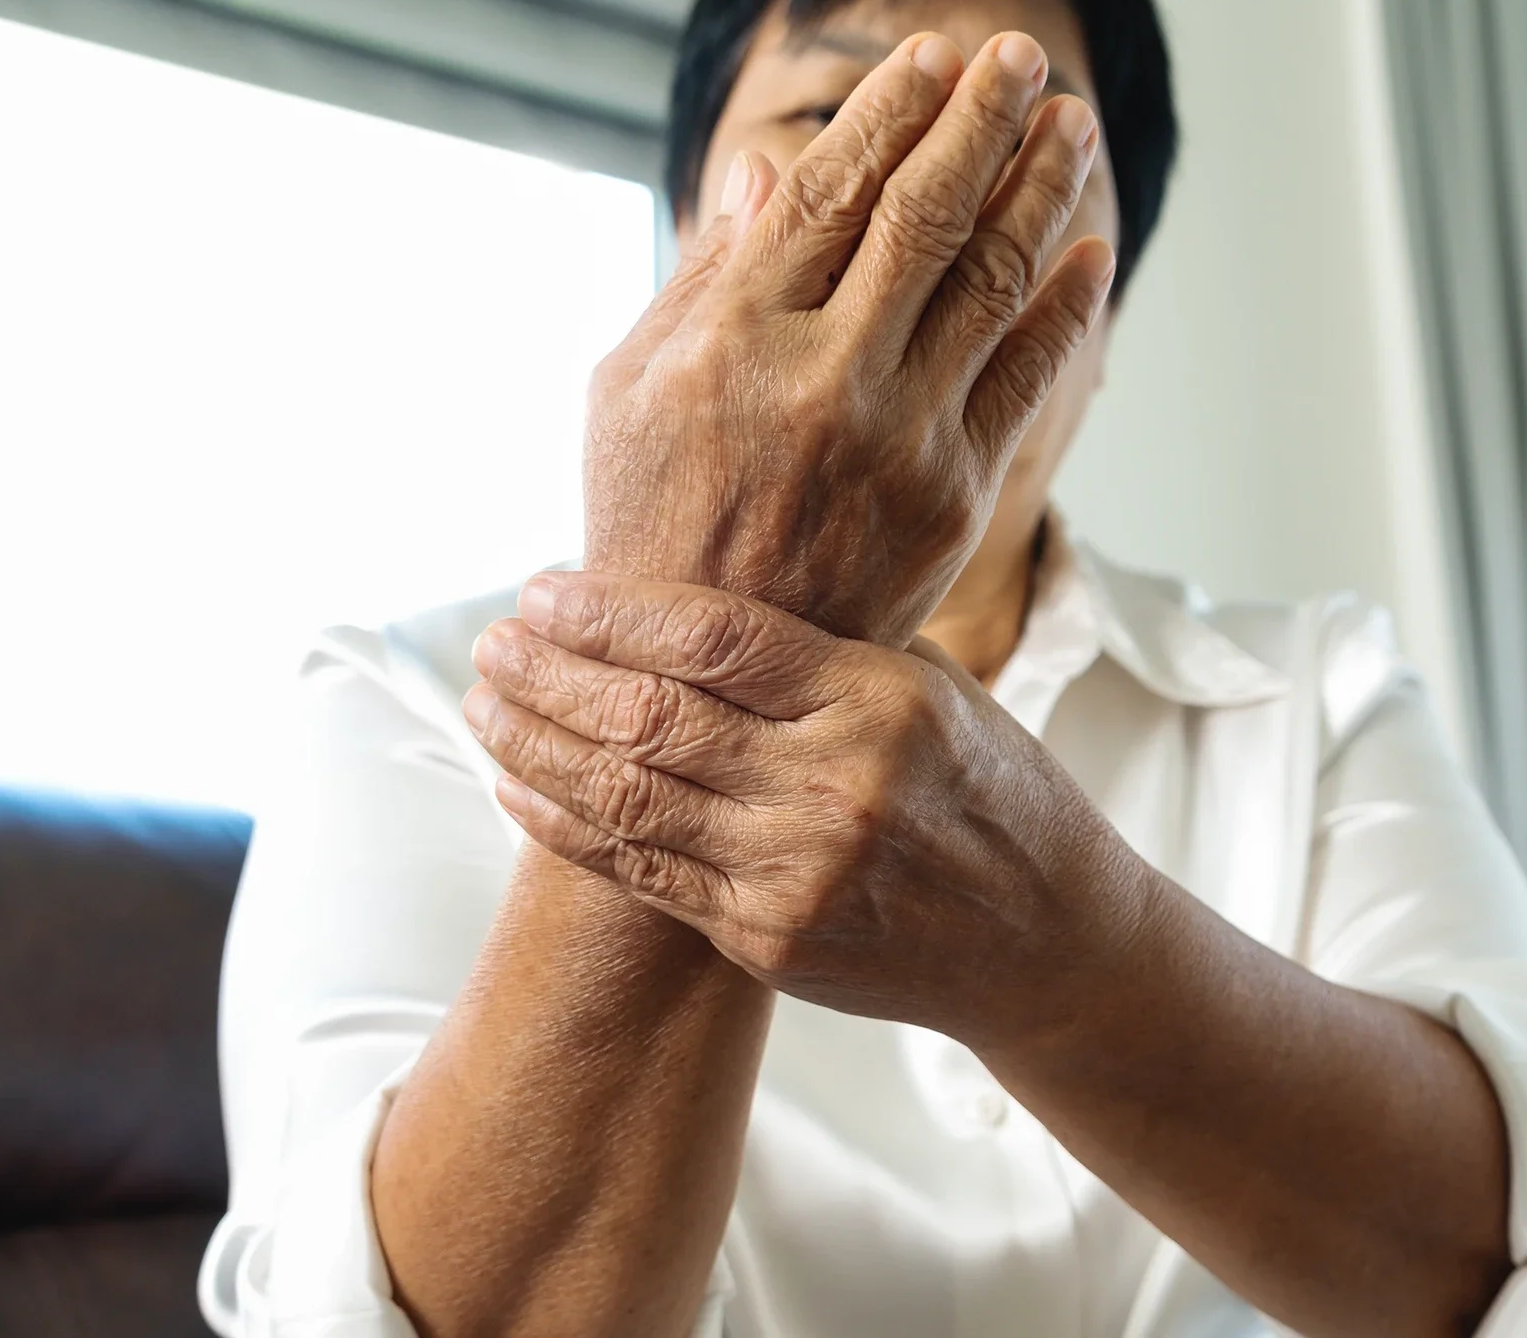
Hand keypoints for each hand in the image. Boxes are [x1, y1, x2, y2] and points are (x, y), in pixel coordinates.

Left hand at [461, 570, 1155, 1045]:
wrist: (1041, 940)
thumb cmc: (984, 788)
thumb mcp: (931, 686)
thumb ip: (821, 646)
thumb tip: (686, 587)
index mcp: (879, 701)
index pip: (713, 636)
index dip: (610, 610)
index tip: (543, 589)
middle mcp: (836, 787)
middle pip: (650, 716)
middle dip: (549, 673)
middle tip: (490, 641)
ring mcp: (798, 874)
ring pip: (628, 798)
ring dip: (536, 747)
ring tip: (484, 704)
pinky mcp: (769, 939)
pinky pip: (642, 873)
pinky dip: (568, 826)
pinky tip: (518, 787)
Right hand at [584, 31, 1113, 647]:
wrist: (705, 680)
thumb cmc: (653, 523)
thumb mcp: (629, 392)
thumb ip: (705, 278)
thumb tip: (769, 172)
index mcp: (731, 337)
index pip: (832, 192)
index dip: (893, 113)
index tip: (934, 58)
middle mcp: (822, 378)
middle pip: (926, 217)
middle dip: (983, 123)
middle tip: (1021, 61)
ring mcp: (897, 438)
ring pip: (990, 283)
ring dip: (1041, 192)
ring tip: (1072, 128)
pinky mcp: (951, 494)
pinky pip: (1026, 380)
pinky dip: (1066, 310)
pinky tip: (1090, 253)